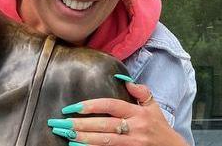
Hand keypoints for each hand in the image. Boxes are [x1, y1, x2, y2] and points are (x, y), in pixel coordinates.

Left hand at [48, 80, 187, 145]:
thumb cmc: (160, 128)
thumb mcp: (154, 107)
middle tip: (61, 122)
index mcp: (138, 112)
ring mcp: (132, 143)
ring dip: (83, 138)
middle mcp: (135, 127)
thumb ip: (141, 92)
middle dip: (81, 124)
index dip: (91, 105)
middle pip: (104, 125)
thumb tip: (125, 80)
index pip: (111, 105)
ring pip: (104, 141)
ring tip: (66, 134)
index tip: (73, 107)